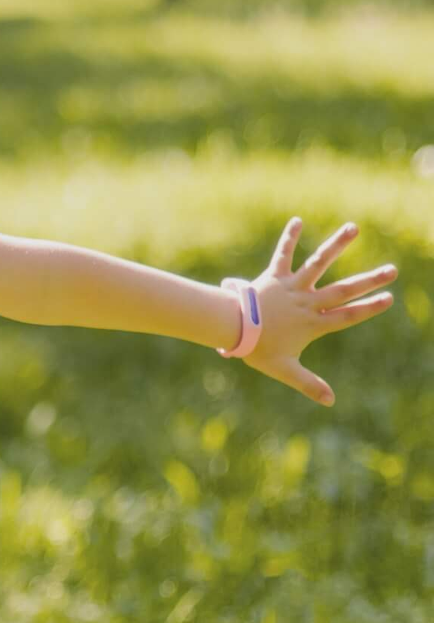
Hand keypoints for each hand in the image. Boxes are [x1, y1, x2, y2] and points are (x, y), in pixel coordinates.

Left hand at [243, 217, 397, 405]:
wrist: (231, 328)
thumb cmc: (257, 349)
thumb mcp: (285, 370)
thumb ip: (309, 384)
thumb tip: (331, 402)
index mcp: (313, 324)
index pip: (347, 316)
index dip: (369, 308)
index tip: (389, 299)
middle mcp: (307, 302)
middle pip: (343, 290)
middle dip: (369, 280)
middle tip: (392, 269)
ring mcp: (292, 287)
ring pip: (318, 263)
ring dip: (336, 245)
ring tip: (353, 227)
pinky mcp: (274, 276)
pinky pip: (283, 254)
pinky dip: (289, 238)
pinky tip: (297, 220)